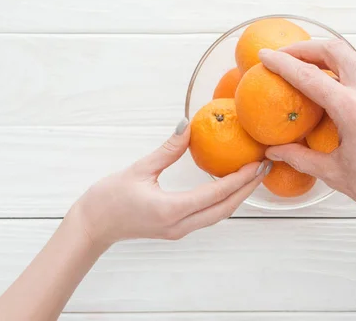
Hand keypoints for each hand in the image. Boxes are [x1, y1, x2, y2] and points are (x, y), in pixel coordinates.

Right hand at [70, 119, 269, 247]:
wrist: (91, 227)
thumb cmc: (108, 199)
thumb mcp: (139, 169)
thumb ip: (168, 149)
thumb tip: (187, 125)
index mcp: (171, 210)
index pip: (215, 195)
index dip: (240, 179)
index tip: (256, 163)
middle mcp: (180, 225)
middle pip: (224, 209)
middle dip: (247, 189)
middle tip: (264, 168)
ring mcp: (179, 230)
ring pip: (218, 215)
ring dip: (237, 196)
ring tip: (252, 176)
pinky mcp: (176, 229)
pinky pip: (207, 216)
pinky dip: (223, 201)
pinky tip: (229, 186)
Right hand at [259, 41, 355, 227]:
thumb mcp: (336, 174)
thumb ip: (301, 158)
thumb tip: (275, 151)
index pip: (310, 76)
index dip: (283, 63)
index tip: (266, 56)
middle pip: (336, 50)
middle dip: (307, 48)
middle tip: (287, 56)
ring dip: (330, 56)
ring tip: (310, 67)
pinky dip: (350, 69)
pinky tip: (339, 85)